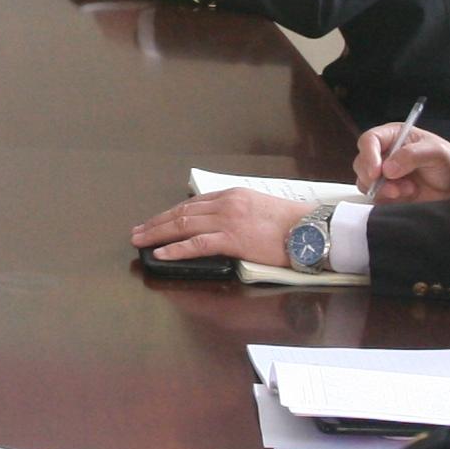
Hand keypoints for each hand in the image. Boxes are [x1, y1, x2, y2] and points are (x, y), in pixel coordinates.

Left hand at [133, 189, 327, 267]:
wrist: (311, 229)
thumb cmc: (292, 224)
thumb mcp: (261, 208)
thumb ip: (238, 212)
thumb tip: (221, 224)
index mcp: (233, 195)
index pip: (193, 203)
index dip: (171, 213)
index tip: (156, 221)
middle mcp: (227, 203)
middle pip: (182, 212)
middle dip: (157, 222)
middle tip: (137, 232)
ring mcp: (228, 220)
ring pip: (183, 225)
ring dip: (158, 234)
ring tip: (141, 241)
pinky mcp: (233, 238)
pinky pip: (197, 244)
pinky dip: (176, 248)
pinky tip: (160, 253)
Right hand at [354, 126, 449, 202]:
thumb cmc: (448, 162)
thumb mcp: (436, 152)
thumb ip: (412, 154)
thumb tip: (388, 168)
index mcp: (393, 136)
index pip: (369, 140)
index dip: (368, 155)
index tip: (376, 172)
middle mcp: (384, 154)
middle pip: (361, 163)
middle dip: (373, 178)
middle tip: (394, 187)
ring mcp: (384, 175)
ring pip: (365, 182)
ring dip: (384, 190)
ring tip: (408, 190)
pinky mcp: (386, 192)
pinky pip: (375, 198)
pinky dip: (388, 200)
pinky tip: (407, 196)